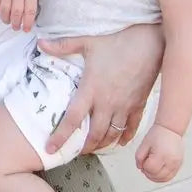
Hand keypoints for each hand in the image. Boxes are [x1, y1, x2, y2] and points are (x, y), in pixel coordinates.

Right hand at [0, 0, 38, 30]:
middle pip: (16, 13)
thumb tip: (28, 21)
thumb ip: (31, 5)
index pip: (29, 13)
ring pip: (4, 10)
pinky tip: (0, 11)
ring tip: (8, 21)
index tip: (26, 29)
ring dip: (6, 19)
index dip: (27, 24)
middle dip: (16, 24)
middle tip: (16, 27)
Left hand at [40, 23, 162, 154]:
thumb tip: (40, 42)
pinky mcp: (139, 104)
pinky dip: (125, 137)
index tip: (49, 148)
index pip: (72, 119)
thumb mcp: (87, 41)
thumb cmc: (117, 40)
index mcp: (91, 89)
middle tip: (74, 151)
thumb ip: (62, 45)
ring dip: (102, 144)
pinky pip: (132, 127)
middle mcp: (107, 102)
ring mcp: (125, 105)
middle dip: (83, 147)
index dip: (60, 136)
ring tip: (93, 148)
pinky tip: (119, 141)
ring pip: (113, 134)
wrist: (151, 41)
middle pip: (94, 134)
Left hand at [135, 124, 183, 182]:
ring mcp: (176, 164)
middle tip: (145, 166)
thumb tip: (140, 167)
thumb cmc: (157, 134)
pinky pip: (171, 176)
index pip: (150, 169)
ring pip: (164, 179)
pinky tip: (158, 172)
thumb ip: (139, 157)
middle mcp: (171, 161)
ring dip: (155, 177)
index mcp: (161, 154)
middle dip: (148, 173)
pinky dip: (163, 177)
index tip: (143, 162)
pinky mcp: (179, 165)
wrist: (170, 129)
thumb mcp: (144, 144)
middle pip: (157, 176)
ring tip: (151, 170)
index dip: (144, 167)